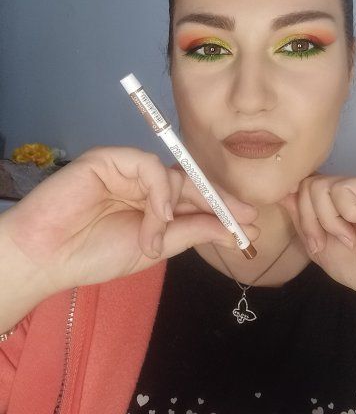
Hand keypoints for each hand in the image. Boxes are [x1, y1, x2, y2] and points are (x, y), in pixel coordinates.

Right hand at [5, 146, 256, 295]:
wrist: (47, 256)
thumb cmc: (96, 254)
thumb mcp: (155, 248)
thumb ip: (193, 233)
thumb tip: (238, 232)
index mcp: (152, 203)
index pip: (194, 199)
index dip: (222, 208)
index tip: (252, 224)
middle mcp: (143, 182)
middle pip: (190, 184)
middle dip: (218, 201)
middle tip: (245, 218)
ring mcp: (128, 168)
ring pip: (172, 176)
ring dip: (174, 209)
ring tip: (156, 239)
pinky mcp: (111, 157)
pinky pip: (150, 167)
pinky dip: (159, 192)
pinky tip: (157, 217)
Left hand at [282, 174, 355, 307]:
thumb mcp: (316, 243)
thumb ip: (300, 217)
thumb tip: (284, 192)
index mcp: (330, 200)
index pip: (300, 187)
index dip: (298, 209)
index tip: (311, 236)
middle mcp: (344, 188)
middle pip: (306, 185)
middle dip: (310, 220)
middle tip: (327, 243)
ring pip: (320, 187)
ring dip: (330, 221)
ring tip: (349, 237)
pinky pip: (343, 189)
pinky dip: (349, 214)